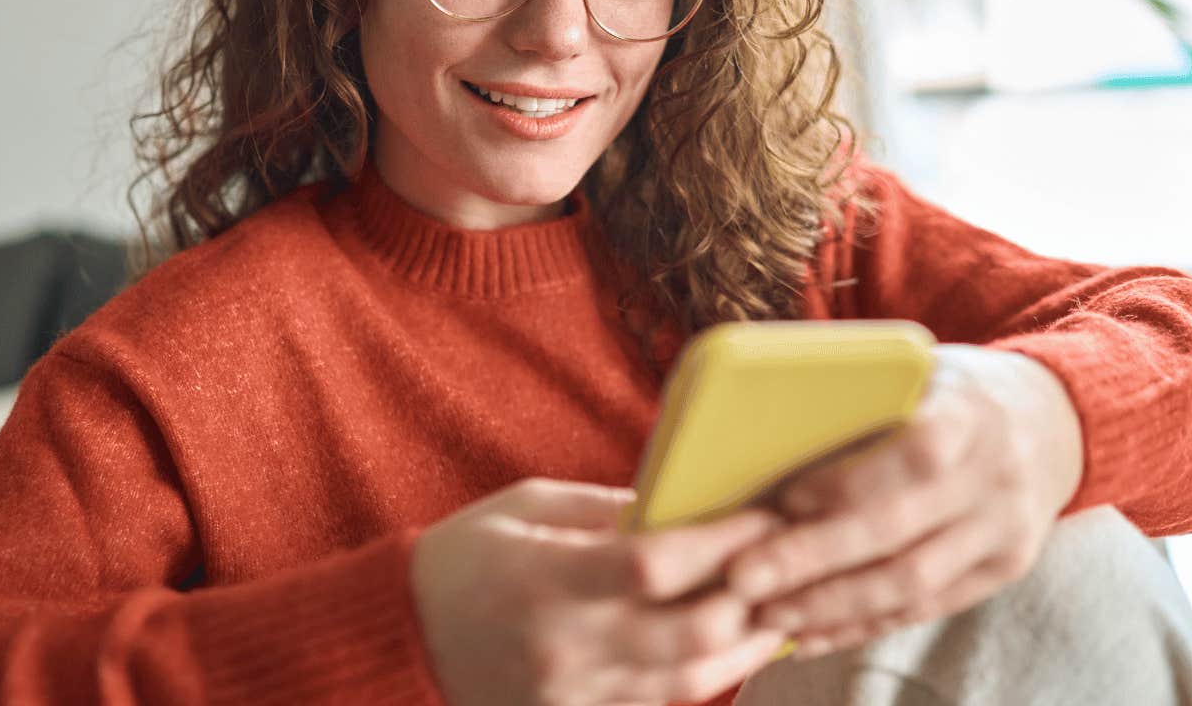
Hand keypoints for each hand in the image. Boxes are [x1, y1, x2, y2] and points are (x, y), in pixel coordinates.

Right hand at [410, 477, 794, 705]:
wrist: (401, 637)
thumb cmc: (464, 557)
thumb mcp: (527, 507)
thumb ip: (606, 509)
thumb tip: (686, 505)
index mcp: (546, 578)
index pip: (655, 564)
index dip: (722, 542)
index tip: (765, 513)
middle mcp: (564, 645)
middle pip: (690, 634)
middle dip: (752, 599)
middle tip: (789, 565)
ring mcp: (571, 694)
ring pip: (689, 682)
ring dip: (746, 647)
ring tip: (781, 611)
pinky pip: (658, 705)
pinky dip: (704, 677)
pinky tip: (731, 649)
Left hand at [722, 344, 1084, 659]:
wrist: (1053, 421)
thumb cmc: (953, 389)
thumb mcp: (919, 369)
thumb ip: (861, 399)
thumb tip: (760, 433)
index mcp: (969, 414)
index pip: (913, 455)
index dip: (847, 483)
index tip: (784, 498)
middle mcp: (995, 477)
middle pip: (898, 533)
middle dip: (812, 560)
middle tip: (743, 578)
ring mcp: (1005, 531)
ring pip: (910, 584)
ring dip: (830, 606)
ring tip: (765, 614)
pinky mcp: (1002, 571)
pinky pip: (925, 609)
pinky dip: (862, 625)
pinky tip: (810, 633)